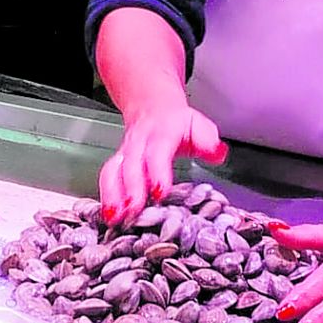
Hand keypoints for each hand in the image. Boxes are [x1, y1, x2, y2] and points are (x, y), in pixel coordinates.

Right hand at [98, 102, 226, 225]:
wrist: (150, 104)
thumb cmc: (176, 122)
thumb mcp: (197, 125)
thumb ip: (207, 141)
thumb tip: (217, 153)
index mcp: (161, 132)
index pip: (157, 152)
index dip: (157, 172)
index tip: (160, 192)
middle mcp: (138, 142)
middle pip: (131, 164)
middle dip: (131, 189)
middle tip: (134, 210)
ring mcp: (124, 152)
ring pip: (113, 171)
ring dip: (113, 195)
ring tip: (115, 218)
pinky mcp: (116, 162)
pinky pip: (107, 177)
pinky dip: (106, 197)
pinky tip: (108, 216)